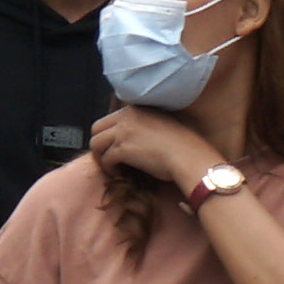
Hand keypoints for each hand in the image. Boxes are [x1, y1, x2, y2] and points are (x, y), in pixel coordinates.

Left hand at [86, 104, 224, 194]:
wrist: (188, 156)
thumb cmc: (182, 144)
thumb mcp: (159, 125)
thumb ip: (142, 125)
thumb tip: (132, 138)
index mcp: (134, 109)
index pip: (107, 119)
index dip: (107, 135)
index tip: (114, 147)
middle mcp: (125, 116)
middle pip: (96, 130)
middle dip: (99, 145)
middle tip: (107, 158)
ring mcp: (122, 132)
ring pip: (96, 144)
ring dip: (102, 158)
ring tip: (113, 167)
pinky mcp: (122, 149)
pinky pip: (105, 159)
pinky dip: (110, 168)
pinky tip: (120, 173)